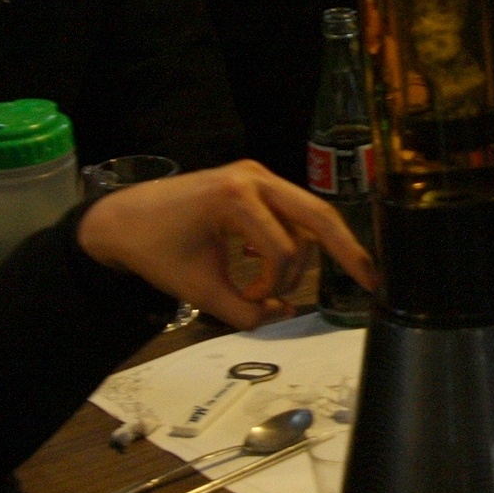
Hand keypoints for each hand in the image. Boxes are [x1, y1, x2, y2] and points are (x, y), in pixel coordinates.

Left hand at [77, 160, 376, 327]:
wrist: (121, 219)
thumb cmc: (153, 249)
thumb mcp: (196, 289)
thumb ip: (242, 310)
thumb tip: (280, 316)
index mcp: (236, 196)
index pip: (282, 249)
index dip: (276, 286)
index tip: (255, 302)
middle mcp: (254, 178)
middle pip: (318, 215)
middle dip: (347, 249)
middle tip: (372, 279)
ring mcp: (257, 176)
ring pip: (307, 216)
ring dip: (304, 254)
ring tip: (282, 286)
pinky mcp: (256, 183)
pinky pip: (291, 212)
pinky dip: (294, 240)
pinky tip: (278, 266)